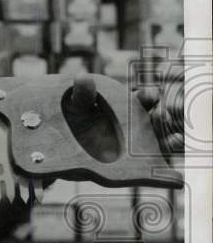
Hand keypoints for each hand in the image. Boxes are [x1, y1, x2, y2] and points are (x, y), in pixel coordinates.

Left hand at [65, 71, 184, 164]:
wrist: (68, 147)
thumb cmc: (76, 119)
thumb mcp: (76, 105)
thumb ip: (83, 94)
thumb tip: (82, 77)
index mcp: (129, 104)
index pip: (144, 99)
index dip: (149, 96)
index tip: (150, 96)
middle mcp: (140, 123)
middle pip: (159, 119)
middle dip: (164, 117)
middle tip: (162, 115)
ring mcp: (141, 143)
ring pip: (163, 140)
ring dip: (172, 138)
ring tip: (175, 138)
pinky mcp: (140, 163)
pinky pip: (158, 163)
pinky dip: (168, 164)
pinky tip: (174, 166)